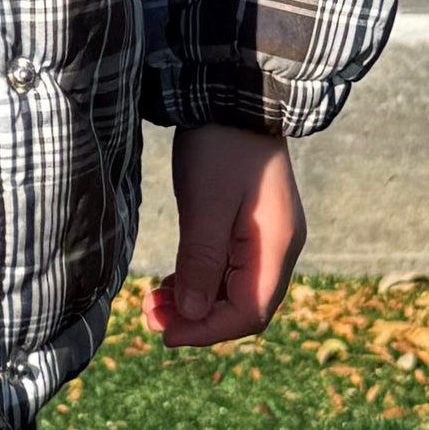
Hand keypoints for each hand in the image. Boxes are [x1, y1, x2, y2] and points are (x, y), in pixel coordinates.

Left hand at [142, 124, 305, 348]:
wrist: (233, 96)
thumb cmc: (220, 147)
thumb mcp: (205, 206)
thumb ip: (202, 262)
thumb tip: (194, 313)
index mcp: (275, 247)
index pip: (249, 313)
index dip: (207, 331)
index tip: (166, 333)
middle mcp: (278, 248)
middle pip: (242, 307)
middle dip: (196, 319)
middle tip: (149, 315)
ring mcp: (266, 238)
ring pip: (232, 292)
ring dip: (195, 302)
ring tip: (153, 300)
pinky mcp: (249, 228)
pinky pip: (228, 271)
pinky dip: (199, 282)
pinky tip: (170, 282)